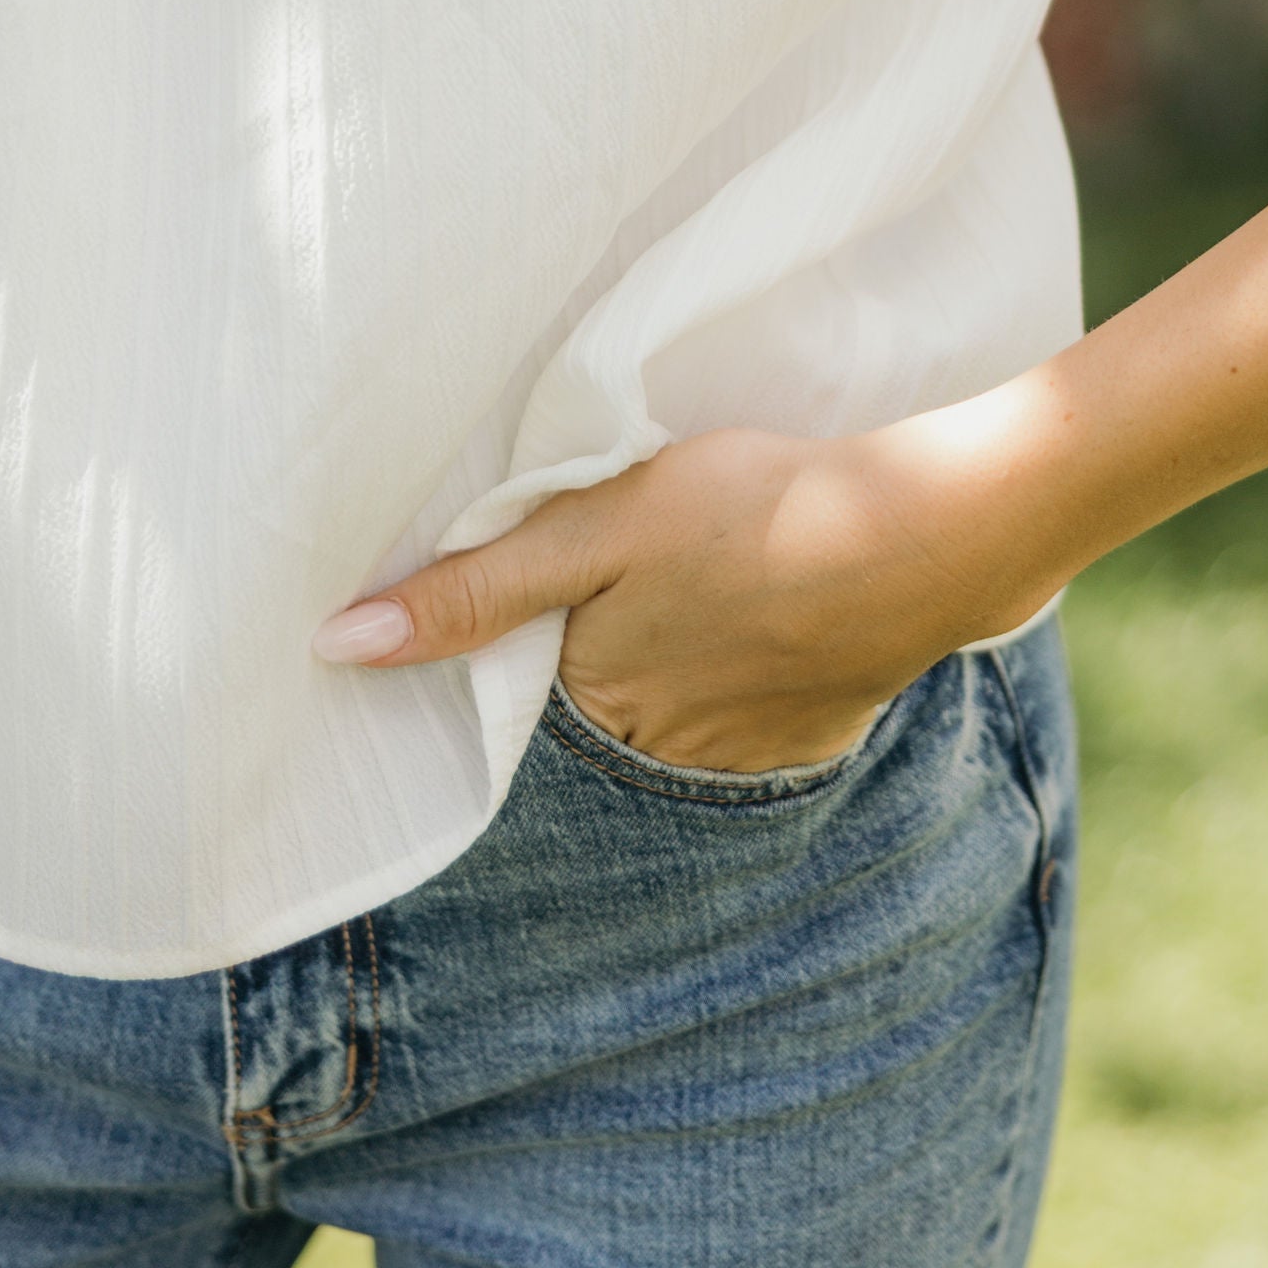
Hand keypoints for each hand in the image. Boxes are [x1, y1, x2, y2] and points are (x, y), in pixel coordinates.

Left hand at [310, 417, 1064, 773]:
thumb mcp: (599, 527)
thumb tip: (337, 645)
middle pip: (589, 706)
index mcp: (594, 700)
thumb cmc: (753, 514)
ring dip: (664, 667)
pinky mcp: (812, 733)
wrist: (929, 537)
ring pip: (667, 713)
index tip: (506, 597)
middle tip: (612, 580)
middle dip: (584, 658)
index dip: (499, 643)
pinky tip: (755, 617)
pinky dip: (738, 675)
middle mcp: (658, 752)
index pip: (512, 689)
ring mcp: (743, 753)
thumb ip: (474, 587)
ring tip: (689, 591)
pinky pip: (744, 717)